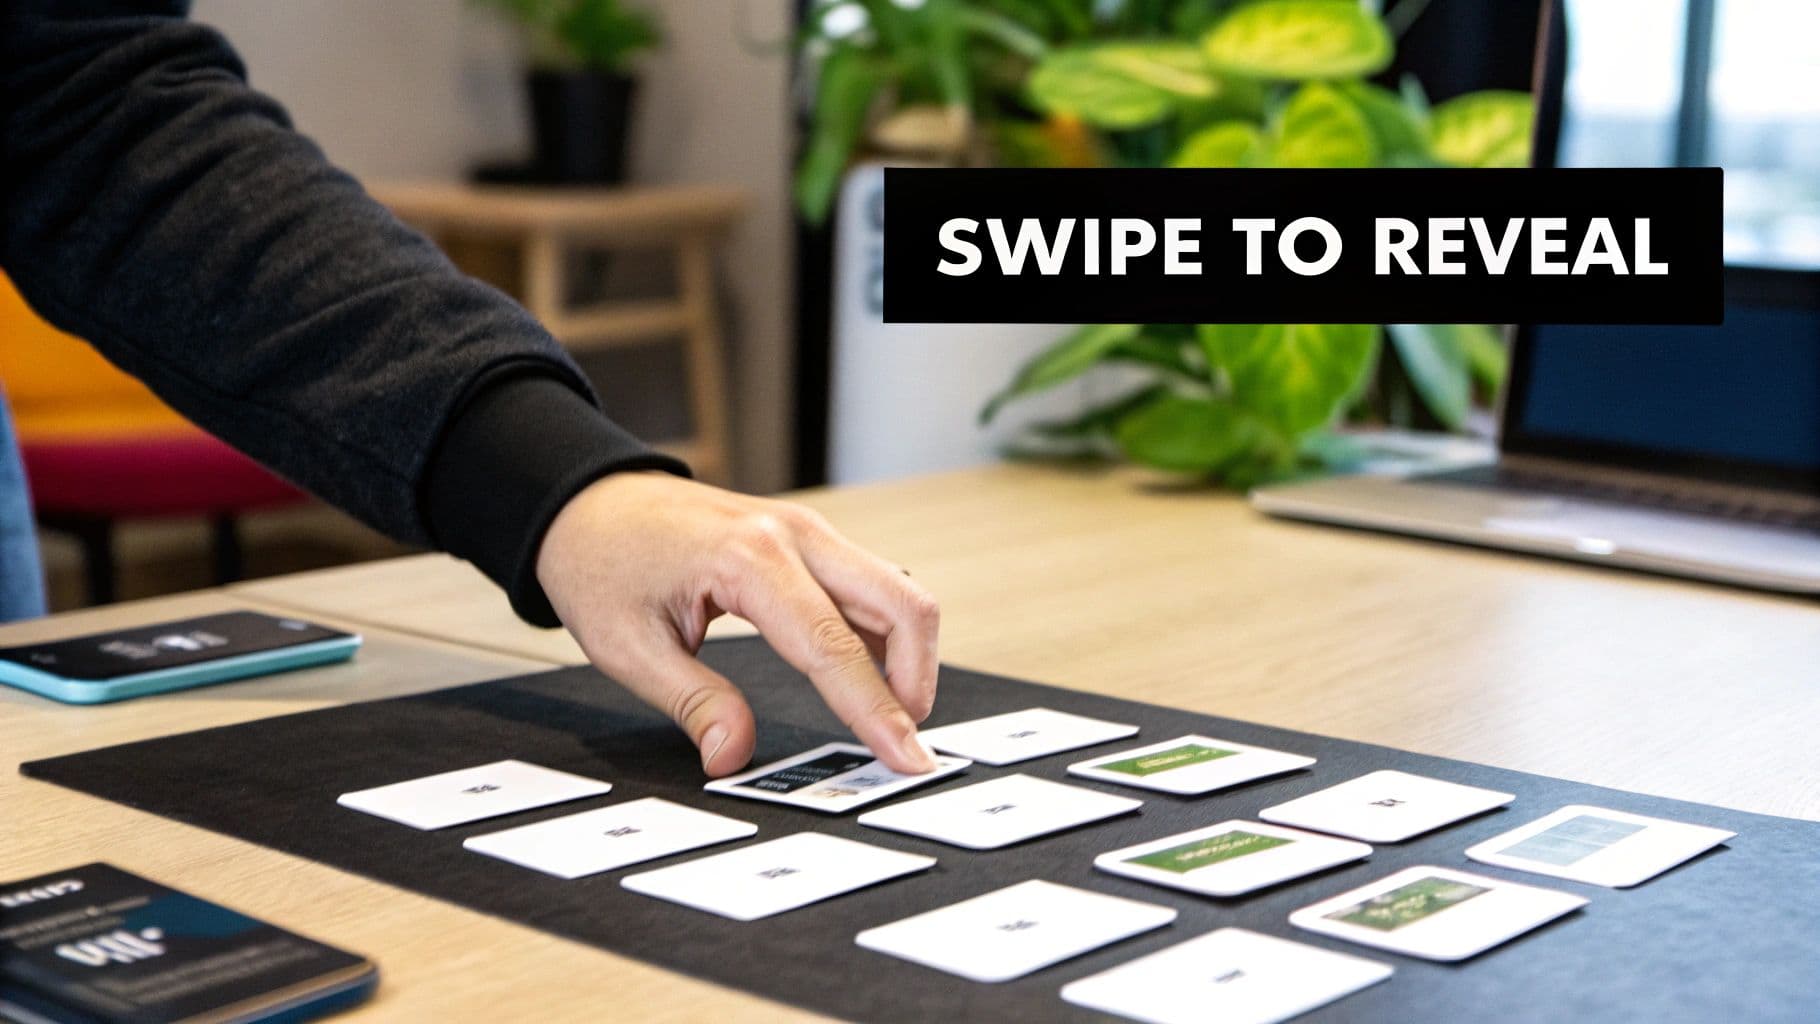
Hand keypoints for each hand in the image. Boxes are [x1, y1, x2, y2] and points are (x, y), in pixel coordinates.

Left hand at [535, 471, 940, 776]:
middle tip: (903, 741)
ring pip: (897, 590)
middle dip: (916, 679)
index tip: (907, 757)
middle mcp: (794, 536)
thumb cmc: (601, 564)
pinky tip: (864, 676)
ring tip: (886, 715)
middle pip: (901, 603)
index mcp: (749, 560)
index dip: (875, 710)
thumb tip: (732, 755)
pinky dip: (884, 633)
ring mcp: (808, 532)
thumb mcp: (627, 647)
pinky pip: (871, 585)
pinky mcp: (809, 540)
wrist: (588, 502)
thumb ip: (692, 703)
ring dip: (907, 655)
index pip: (833, 647)